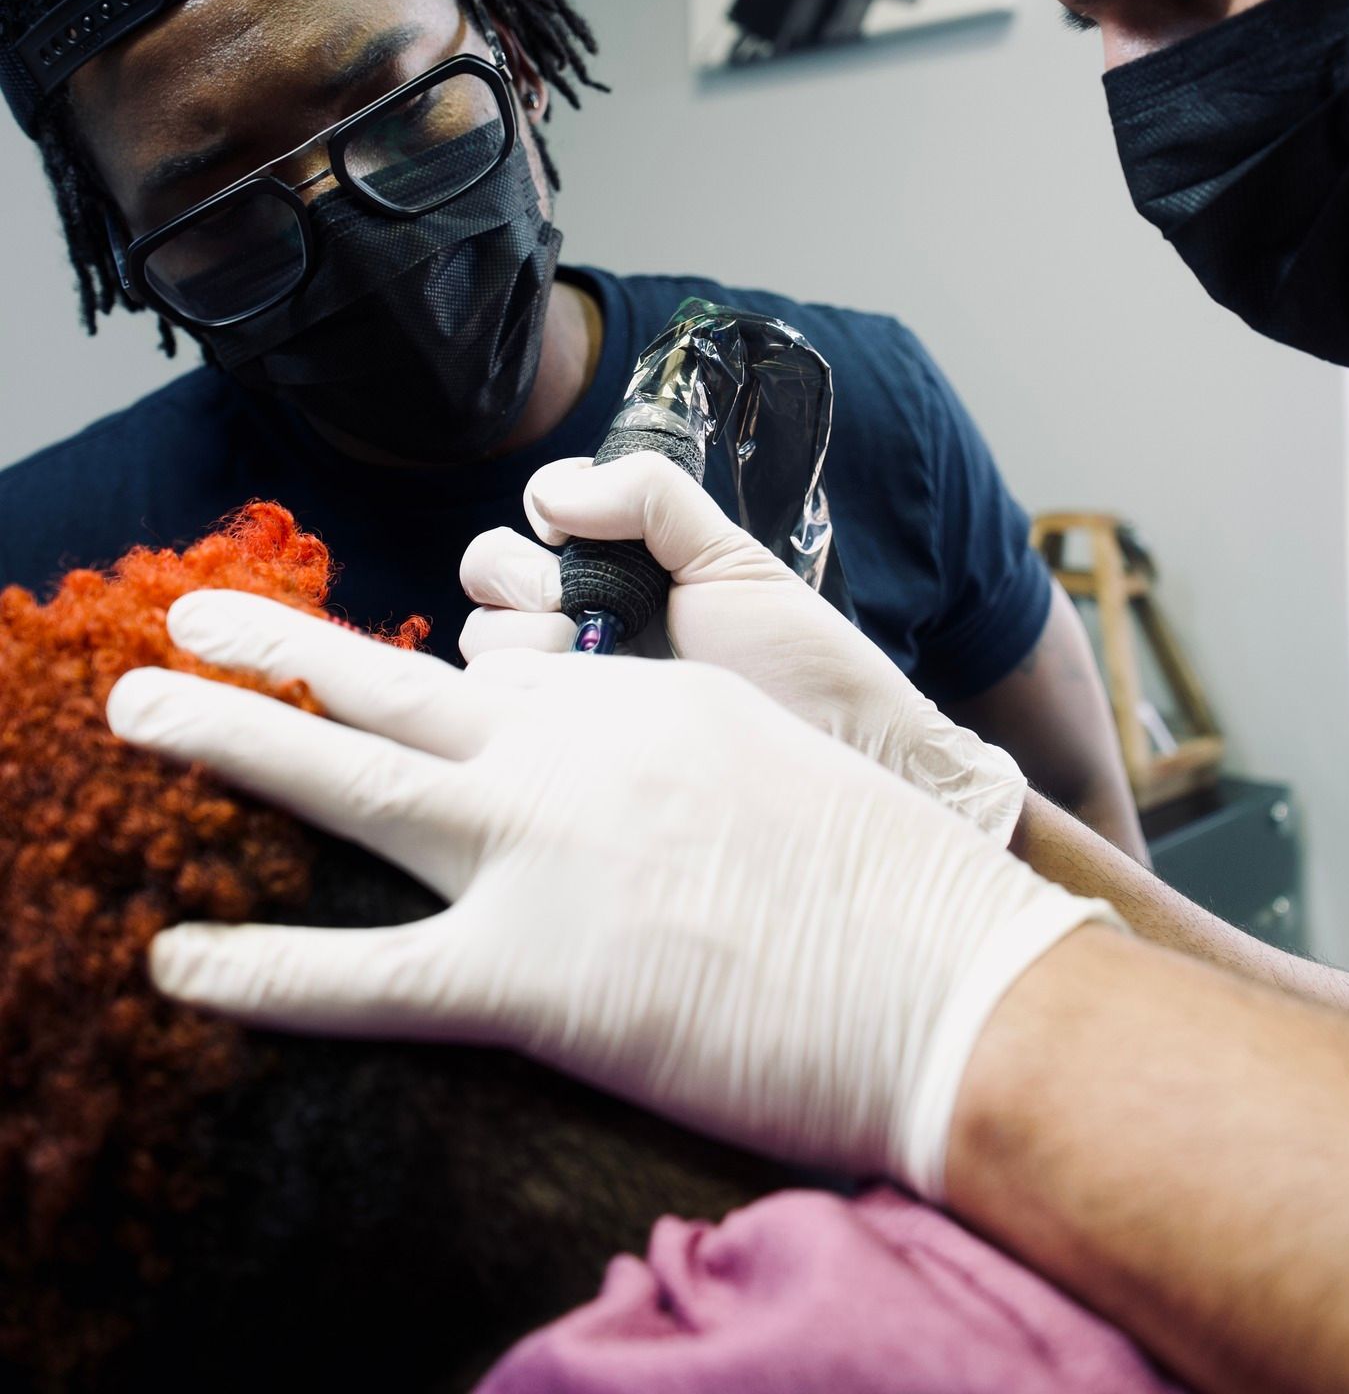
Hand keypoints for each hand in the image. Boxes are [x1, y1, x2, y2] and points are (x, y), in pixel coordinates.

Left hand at [106, 592, 1113, 1198]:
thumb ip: (669, 728)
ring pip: (352, 773)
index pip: (488, 665)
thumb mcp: (769, 748)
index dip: (421, 668)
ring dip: (232, 735)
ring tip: (144, 711)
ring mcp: (542, 850)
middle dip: (269, 648)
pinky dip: (265, 970)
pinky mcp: (536, 971)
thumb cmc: (881, 865)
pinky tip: (181, 959)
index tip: (379, 666)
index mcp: (629, 698)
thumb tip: (602, 745)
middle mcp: (570, 747)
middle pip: (389, 682)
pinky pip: (368, 974)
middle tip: (173, 625)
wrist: (953, 965)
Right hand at [460, 453, 1025, 840]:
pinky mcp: (563, 757)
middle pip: (489, 572)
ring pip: (483, 641)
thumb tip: (558, 494)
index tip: (574, 529)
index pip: (537, 513)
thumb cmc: (800, 662)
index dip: (545, 508)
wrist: (840, 753)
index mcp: (622, 566)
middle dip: (524, 575)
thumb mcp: (731, 558)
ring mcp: (570, 691)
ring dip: (526, 639)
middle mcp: (583, 622)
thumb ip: (652, 497)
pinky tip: (589, 702)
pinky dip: (528, 696)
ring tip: (597, 657)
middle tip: (579, 600)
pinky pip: (498, 713)